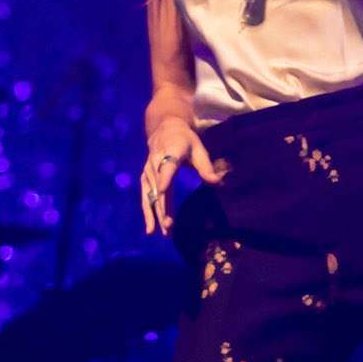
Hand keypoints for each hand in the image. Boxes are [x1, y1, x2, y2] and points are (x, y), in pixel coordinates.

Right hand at [140, 115, 221, 235]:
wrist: (164, 129)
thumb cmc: (186, 141)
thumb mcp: (199, 148)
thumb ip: (206, 167)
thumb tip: (217, 183)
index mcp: (172, 151)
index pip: (168, 165)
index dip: (165, 177)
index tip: (162, 190)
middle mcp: (156, 161)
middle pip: (158, 186)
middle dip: (162, 206)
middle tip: (168, 225)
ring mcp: (148, 170)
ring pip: (150, 194)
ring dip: (155, 214)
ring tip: (162, 232)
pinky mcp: (145, 177)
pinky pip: (145, 196)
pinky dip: (147, 212)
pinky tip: (151, 228)